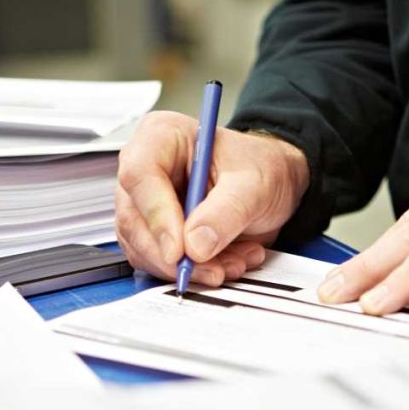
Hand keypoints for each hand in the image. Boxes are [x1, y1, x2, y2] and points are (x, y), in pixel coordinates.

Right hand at [115, 111, 309, 285]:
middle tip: (212, 270)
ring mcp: (145, 204)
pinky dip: (193, 273)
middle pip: (134, 219)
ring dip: (188, 268)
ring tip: (232, 263)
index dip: (157, 216)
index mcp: (161, 136)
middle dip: (174, 255)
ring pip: (143, 248)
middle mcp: (145, 170)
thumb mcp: (255, 184)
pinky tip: (225, 263)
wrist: (273, 184)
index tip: (180, 250)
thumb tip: (195, 245)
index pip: (140, 175)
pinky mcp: (153, 234)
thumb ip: (226, 212)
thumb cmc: (261, 168)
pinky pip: (159, 263)